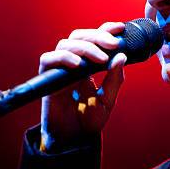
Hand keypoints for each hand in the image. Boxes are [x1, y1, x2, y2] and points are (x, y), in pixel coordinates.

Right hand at [38, 21, 126, 152]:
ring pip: (66, 44)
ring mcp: (60, 69)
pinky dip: (63, 57)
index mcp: (89, 64)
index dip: (105, 29)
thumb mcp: (107, 100)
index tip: (121, 28)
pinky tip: (78, 64)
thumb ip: (114, 79)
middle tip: (113, 44)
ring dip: (85, 47)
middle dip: (98, 36)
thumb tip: (122, 57)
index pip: (94, 38)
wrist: (72, 140)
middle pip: (80, 36)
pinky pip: (48, 59)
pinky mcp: (47, 79)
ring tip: (101, 59)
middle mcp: (73, 62)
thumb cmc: (88, 120)